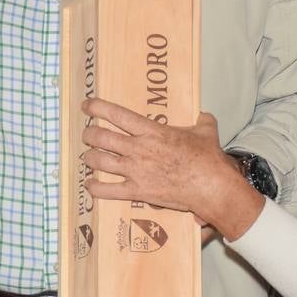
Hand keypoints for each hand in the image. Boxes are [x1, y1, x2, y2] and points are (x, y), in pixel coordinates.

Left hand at [80, 98, 264, 240]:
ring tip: (87, 156)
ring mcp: (135, 171)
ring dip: (89, 158)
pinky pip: (107, 190)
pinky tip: (90, 185)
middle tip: (88, 134)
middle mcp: (138, 148)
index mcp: (151, 131)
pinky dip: (95, 188)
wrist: (210, 186)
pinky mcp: (137, 191)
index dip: (97, 108)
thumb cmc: (208, 159)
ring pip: (99, 161)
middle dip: (89, 134)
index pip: (117, 114)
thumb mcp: (206, 131)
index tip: (87, 105)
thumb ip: (202, 121)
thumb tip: (205, 116)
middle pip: (101, 138)